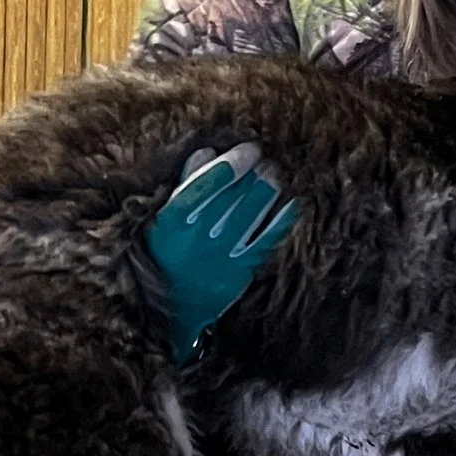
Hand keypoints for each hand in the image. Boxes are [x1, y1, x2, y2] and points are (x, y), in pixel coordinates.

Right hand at [145, 145, 299, 363]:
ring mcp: (221, 253)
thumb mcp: (162, 219)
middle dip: (255, 172)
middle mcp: (198, 235)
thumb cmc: (164, 254)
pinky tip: (292, 202)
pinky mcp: (240, 269)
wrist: (172, 307)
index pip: (207, 183)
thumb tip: (208, 152)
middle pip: (234, 195)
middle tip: (266, 158)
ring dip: (268, 189)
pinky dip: (281, 219)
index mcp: (173, 220)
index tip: (250, 148)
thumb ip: (185, 184)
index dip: (233, 162)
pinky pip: (266, 238)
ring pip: (252, 212)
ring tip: (275, 173)